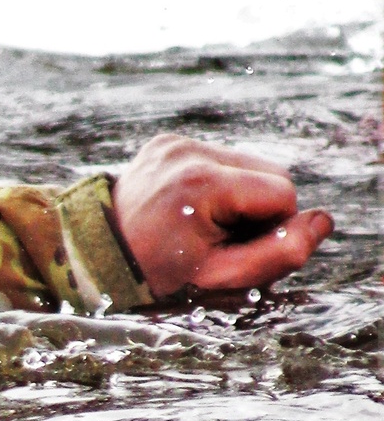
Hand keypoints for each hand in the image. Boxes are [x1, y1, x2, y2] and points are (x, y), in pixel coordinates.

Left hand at [112, 134, 333, 300]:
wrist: (97, 255)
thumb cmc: (159, 274)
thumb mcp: (221, 278)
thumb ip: (278, 255)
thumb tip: (323, 222)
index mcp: (204, 182)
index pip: (283, 193)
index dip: (271, 228)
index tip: (234, 247)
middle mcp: (189, 151)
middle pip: (270, 172)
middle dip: (258, 209)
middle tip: (219, 238)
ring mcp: (176, 142)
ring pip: (248, 164)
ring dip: (239, 196)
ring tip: (203, 224)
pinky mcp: (167, 142)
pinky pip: (218, 159)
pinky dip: (216, 184)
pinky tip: (190, 208)